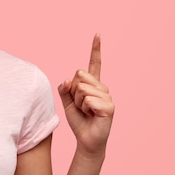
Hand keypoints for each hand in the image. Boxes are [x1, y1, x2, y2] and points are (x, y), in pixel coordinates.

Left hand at [58, 34, 114, 157]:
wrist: (86, 140)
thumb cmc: (79, 120)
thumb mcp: (67, 102)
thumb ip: (65, 89)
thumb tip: (67, 80)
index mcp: (93, 84)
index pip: (94, 63)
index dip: (96, 48)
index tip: (97, 34)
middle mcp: (102, 87)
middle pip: (79, 75)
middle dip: (74, 91)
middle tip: (81, 105)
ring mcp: (107, 96)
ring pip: (82, 88)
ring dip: (79, 102)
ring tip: (87, 112)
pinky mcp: (109, 107)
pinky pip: (88, 100)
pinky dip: (84, 109)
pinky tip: (92, 116)